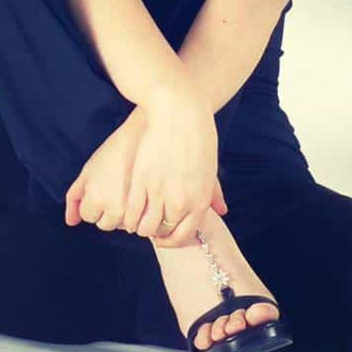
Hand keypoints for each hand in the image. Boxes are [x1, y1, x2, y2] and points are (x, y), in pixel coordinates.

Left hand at [64, 105, 146, 229]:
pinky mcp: (152, 206)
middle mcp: (114, 208)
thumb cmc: (114, 152)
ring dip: (123, 215)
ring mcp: (135, 210)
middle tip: (115, 188)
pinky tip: (139, 195)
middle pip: (105, 224)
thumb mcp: (88, 171)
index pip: (88, 215)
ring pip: (123, 225)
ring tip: (127, 190)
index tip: (102, 187)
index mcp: (96, 198)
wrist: (144, 136)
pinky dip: (138, 213)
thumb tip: (71, 222)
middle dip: (108, 211)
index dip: (93, 202)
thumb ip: (74, 197)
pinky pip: (140, 220)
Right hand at [122, 85, 221, 247]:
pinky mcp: (140, 181)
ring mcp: (159, 193)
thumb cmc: (198, 136)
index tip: (164, 236)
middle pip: (163, 232)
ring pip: (145, 226)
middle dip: (155, 231)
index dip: (172, 239)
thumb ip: (212, 193)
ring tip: (137, 218)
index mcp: (200, 201)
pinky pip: (132, 211)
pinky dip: (129, 216)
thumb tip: (222, 211)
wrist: (180, 112)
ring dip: (140, 225)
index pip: (184, 235)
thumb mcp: (210, 168)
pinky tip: (129, 211)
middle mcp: (181, 202)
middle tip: (149, 223)